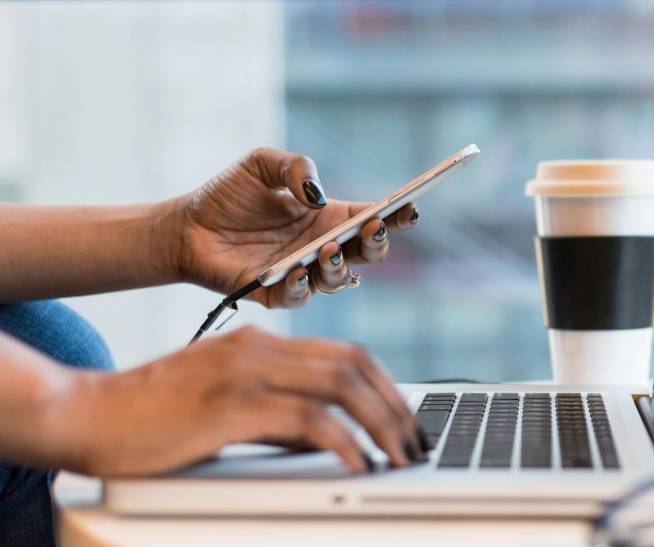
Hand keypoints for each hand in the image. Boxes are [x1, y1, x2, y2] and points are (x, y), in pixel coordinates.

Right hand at [55, 326, 424, 475]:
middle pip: (354, 365)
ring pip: (341, 386)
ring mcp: (245, 372)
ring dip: (381, 423)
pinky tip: (358, 463)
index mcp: (260, 342)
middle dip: (396, 406)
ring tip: (399, 456)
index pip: (346, 353)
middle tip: (415, 442)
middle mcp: (259, 348)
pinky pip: (307, 420)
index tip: (405, 419)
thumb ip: (276, 412)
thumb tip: (327, 438)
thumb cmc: (151, 417)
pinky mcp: (231, 405)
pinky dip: (343, 442)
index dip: (386, 386)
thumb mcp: (225, 404)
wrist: (85, 414)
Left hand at [170, 148, 418, 307]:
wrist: (185, 226)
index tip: (409, 207)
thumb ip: (294, 167)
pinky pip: (298, 297)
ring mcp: (302, 273)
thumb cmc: (227, 195)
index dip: (396, 215)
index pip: (372, 218)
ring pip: (339, 280)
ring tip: (328, 249)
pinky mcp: (274, 293)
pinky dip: (302, 286)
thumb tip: (317, 194)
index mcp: (328, 217)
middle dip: (378, 243)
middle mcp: (322, 247)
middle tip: (373, 228)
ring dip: (339, 266)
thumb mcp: (261, 164)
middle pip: (367, 254)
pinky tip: (297, 270)